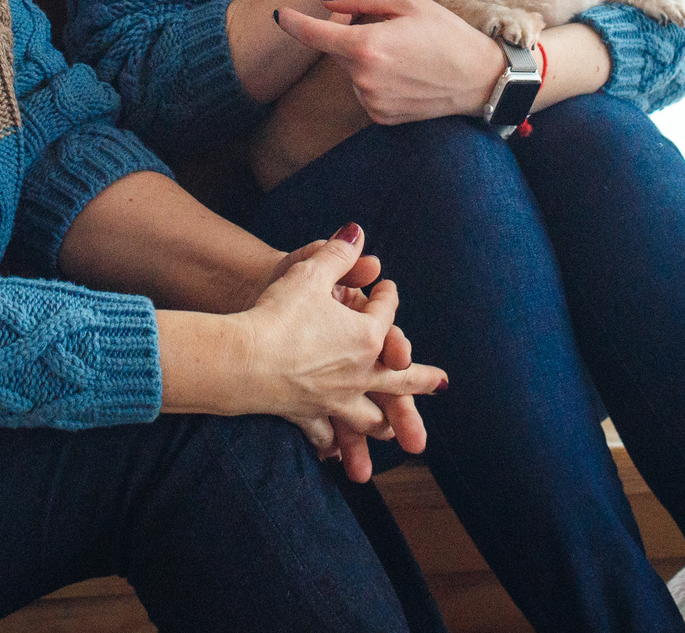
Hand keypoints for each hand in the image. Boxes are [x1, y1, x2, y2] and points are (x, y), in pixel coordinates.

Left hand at [277, 0, 506, 124]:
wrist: (480, 79)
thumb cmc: (447, 34)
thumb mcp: (409, 1)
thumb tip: (327, 1)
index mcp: (367, 48)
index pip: (315, 36)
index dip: (294, 23)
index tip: (280, 15)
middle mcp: (364, 80)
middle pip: (336, 49)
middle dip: (347, 32)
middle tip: (382, 22)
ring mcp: (371, 103)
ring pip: (351, 70)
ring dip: (363, 57)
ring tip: (404, 51)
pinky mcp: (381, 117)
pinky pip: (364, 90)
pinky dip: (375, 78)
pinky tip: (405, 73)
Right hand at [297, 246, 427, 481]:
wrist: (242, 360)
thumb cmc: (278, 312)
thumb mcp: (310, 272)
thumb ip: (338, 253)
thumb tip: (357, 231)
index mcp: (366, 337)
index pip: (385, 313)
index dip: (386, 296)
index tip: (387, 287)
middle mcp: (359, 373)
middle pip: (399, 378)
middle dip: (421, 379)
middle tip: (442, 384)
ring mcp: (336, 399)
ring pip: (369, 416)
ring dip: (383, 422)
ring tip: (392, 433)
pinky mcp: (308, 416)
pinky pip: (326, 434)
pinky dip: (332, 443)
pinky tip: (333, 453)